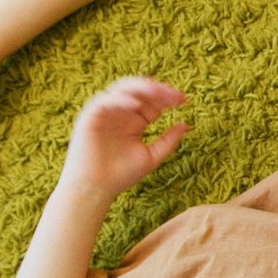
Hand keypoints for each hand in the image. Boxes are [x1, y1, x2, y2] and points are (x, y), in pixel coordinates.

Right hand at [58, 76, 188, 200]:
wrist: (96, 189)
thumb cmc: (121, 175)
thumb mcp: (151, 156)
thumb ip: (168, 141)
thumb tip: (186, 125)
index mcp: (135, 121)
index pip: (152, 102)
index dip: (167, 98)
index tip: (183, 100)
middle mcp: (121, 113)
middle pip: (140, 91)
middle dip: (158, 90)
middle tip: (174, 94)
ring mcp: (106, 113)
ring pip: (123, 89)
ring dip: (141, 88)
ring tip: (158, 92)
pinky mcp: (91, 116)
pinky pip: (106, 100)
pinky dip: (121, 100)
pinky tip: (137, 106)